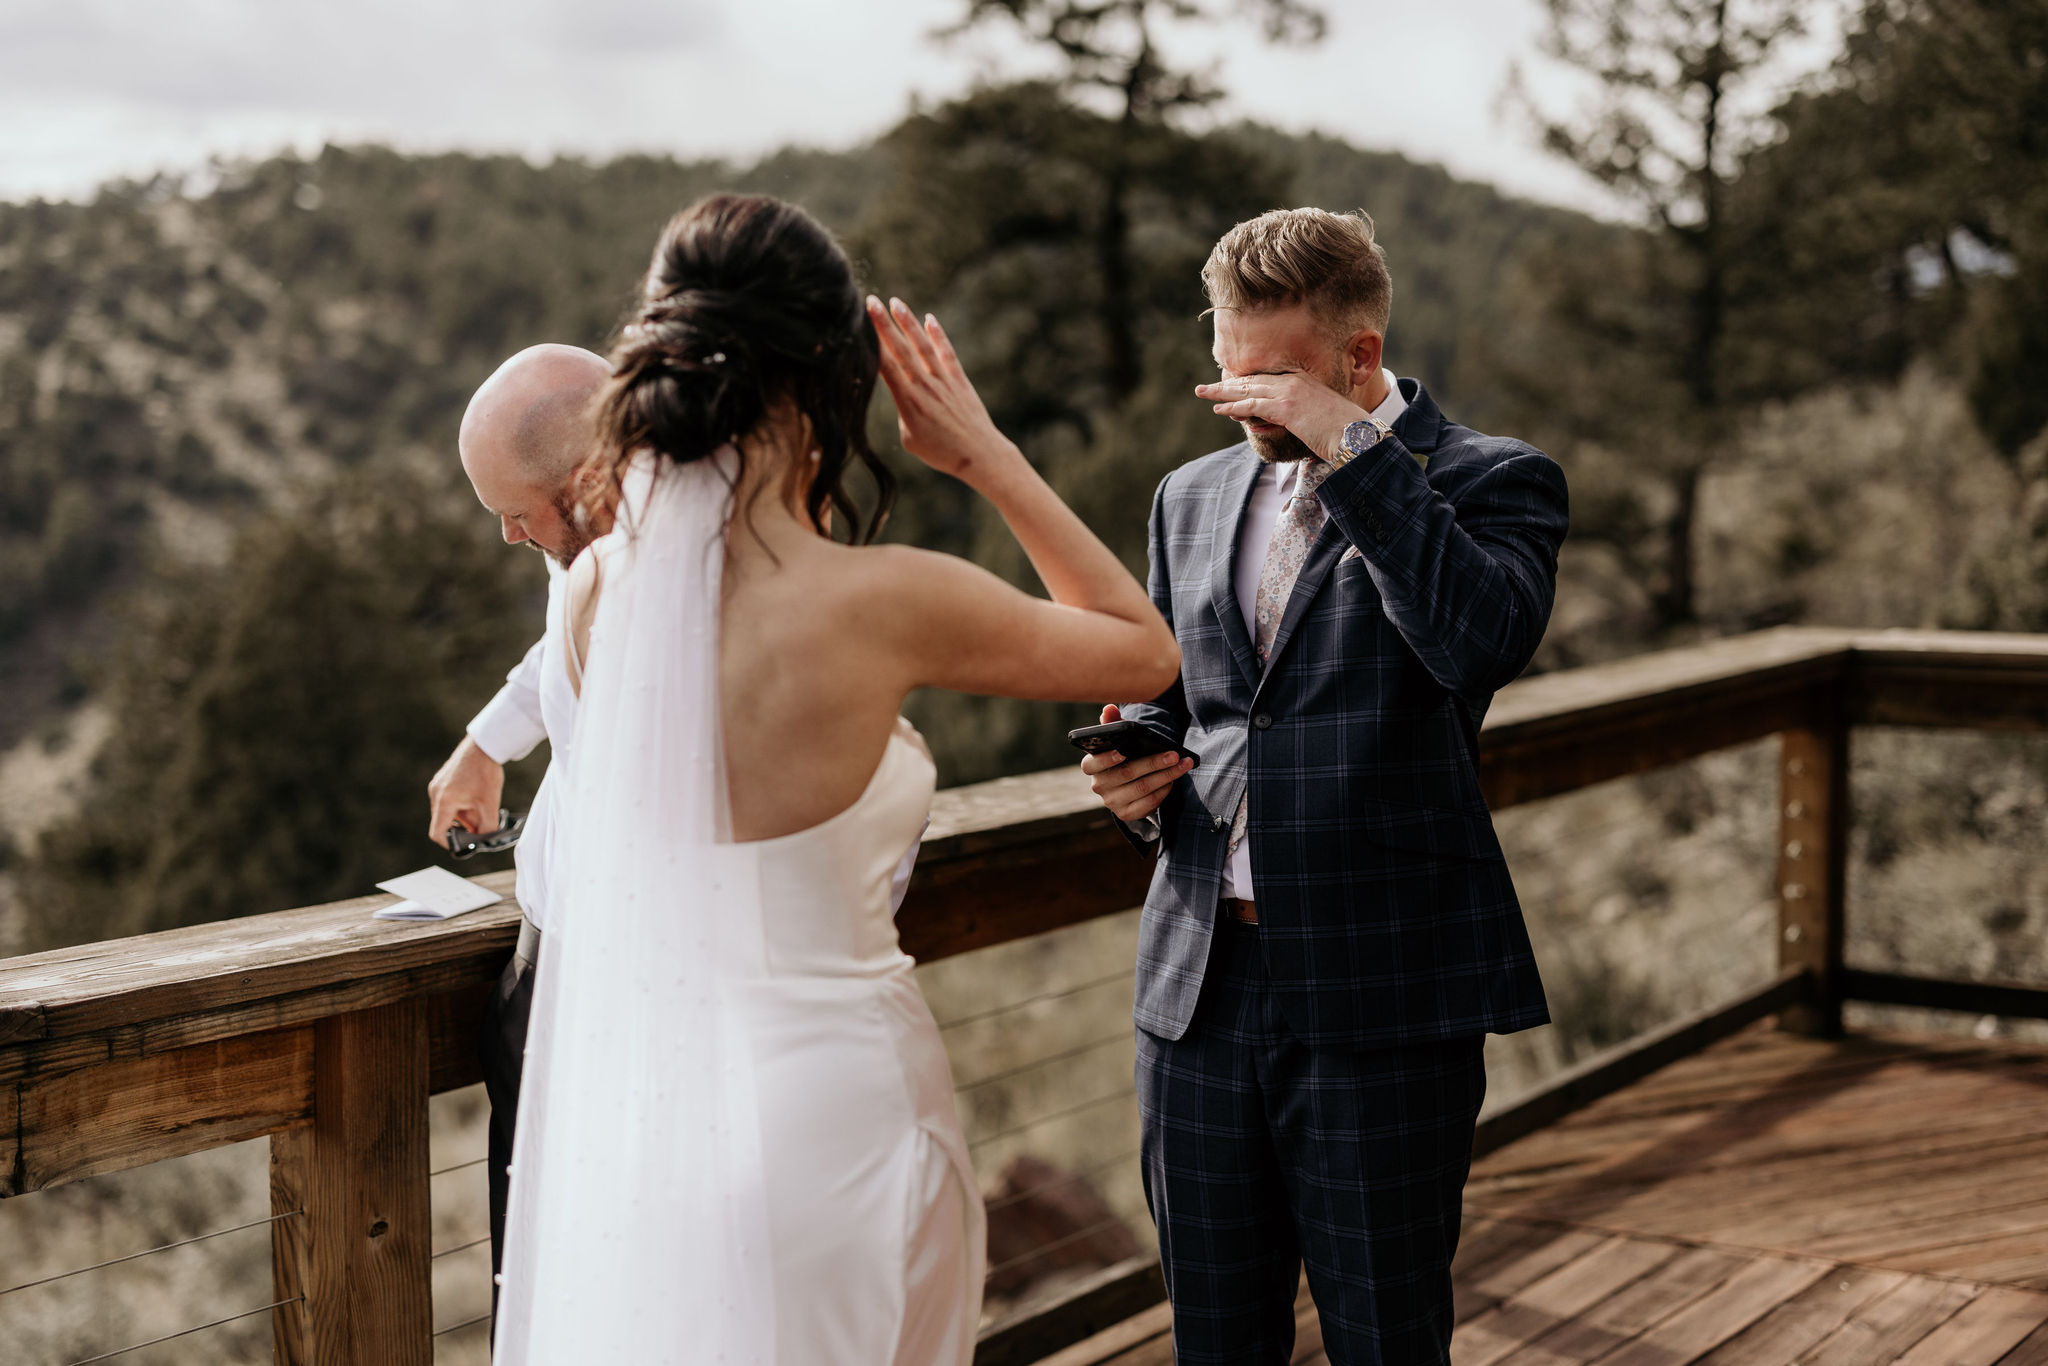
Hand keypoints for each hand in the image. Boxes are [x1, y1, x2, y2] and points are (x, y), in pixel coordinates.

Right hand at [427, 734, 503, 846]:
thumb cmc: (485, 772)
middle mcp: (435, 793)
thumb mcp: (490, 804)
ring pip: (447, 811)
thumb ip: (487, 827)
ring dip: (463, 815)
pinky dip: (460, 804)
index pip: (437, 832)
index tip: (462, 846)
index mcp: (444, 801)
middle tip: (480, 825)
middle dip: (461, 827)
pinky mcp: (441, 780)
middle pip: (443, 822)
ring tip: (480, 807)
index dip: (449, 844)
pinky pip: (448, 799)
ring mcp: (437, 786)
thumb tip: (483, 839)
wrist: (483, 746)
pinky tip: (475, 797)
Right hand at [867, 295, 1021, 485]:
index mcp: (908, 402)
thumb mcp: (910, 440)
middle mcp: (925, 387)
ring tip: (895, 302)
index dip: (872, 344)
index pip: (885, 367)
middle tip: (870, 302)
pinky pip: (947, 353)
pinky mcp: (960, 380)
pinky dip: (938, 335)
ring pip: (923, 346)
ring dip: (908, 322)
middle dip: (884, 324)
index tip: (859, 326)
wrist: (979, 455)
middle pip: (900, 350)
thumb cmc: (941, 453)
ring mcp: (944, 381)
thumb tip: (904, 399)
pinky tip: (929, 319)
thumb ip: (903, 415)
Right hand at [1079, 704, 1193, 823]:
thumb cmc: (1124, 755)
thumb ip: (1113, 723)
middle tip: (1174, 755)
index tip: (1123, 751)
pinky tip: (1173, 781)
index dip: (1106, 758)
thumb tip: (1109, 708)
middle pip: (1127, 774)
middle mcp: (1099, 786)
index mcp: (1091, 766)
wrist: (1130, 784)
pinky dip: (1163, 792)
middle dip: (1153, 763)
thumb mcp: (1118, 739)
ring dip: (1166, 776)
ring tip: (1183, 765)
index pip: (1092, 764)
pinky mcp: (1126, 814)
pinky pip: (1148, 804)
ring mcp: (1112, 802)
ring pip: (1142, 788)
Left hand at [1194, 372, 1365, 462]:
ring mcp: (1290, 392)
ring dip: (1222, 393)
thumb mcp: (1307, 421)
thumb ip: (1282, 419)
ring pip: (1248, 390)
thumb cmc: (1338, 432)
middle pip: (1251, 380)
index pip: (1263, 379)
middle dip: (1225, 384)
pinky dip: (1235, 407)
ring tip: (1203, 394)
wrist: (1356, 436)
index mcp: (1301, 380)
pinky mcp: (1287, 407)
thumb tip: (1258, 424)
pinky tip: (1220, 409)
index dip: (1241, 382)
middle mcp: (1293, 381)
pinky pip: (1254, 405)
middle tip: (1204, 388)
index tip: (1223, 384)